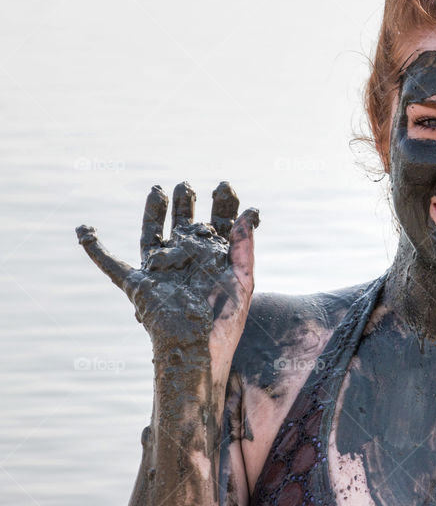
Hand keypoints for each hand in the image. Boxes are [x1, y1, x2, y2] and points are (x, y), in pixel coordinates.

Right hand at [75, 181, 258, 373]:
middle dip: (186, 203)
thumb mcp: (243, 279)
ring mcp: (161, 271)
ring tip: (158, 190)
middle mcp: (187, 262)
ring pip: (153, 235)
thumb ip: (245, 245)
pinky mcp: (138, 284)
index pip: (218, 225)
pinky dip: (94, 249)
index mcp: (214, 261)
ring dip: (153, 212)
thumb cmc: (224, 321)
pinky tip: (84, 229)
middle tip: (187, 185)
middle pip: (184, 224)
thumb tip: (251, 211)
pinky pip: (110, 264)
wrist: (197, 350)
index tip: (224, 185)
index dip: (222, 205)